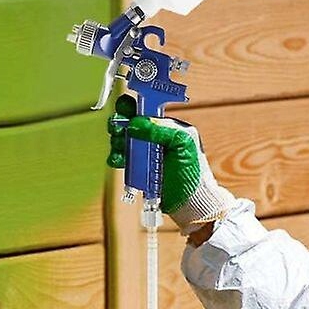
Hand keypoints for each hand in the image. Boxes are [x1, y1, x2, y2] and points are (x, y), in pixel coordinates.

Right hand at [107, 95, 235, 235]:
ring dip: (116, 140)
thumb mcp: (184, 142)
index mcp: (166, 126)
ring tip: (119, 146)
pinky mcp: (137, 168)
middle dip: (120, 122)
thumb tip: (135, 123)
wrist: (190, 203)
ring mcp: (144, 152)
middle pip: (129, 122)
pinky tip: (118, 160)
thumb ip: (162, 128)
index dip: (134, 105)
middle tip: (118, 128)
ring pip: (122, 139)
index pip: (146, 108)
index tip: (125, 107)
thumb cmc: (193, 172)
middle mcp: (154, 137)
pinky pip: (121, 157)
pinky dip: (116, 156)